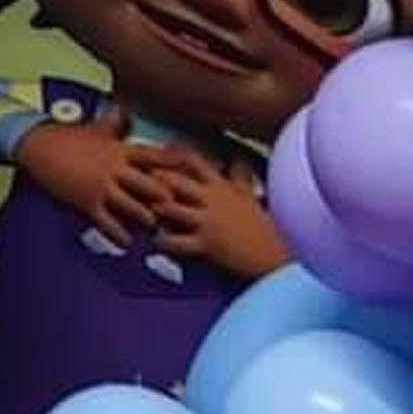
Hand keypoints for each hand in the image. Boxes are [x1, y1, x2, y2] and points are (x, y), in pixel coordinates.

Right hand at [14, 110, 164, 249]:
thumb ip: (114, 123)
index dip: (176, 167)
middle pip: (153, 187)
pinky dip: (121, 236)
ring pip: (135, 209)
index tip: (194, 175)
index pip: (155, 157)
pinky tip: (127, 242)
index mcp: (119, 150)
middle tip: (179, 213)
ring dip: (146, 221)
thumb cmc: (66, 136)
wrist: (37, 145)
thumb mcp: (94, 128)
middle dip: (168, 202)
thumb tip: (125, 111)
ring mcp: (101, 186)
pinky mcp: (87, 202)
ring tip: (154, 229)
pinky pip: (109, 224)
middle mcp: (115, 168)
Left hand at [139, 150, 288, 278]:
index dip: (167, 154)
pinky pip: (176, 242)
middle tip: (132, 185)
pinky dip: (161, 242)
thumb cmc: (264, 229)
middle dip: (150, 182)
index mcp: (220, 186)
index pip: (189, 159)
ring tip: (140, 215)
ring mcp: (208, 221)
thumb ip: (239, 177)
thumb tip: (238, 158)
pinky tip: (155, 242)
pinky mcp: (208, 244)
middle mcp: (211, 199)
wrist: (280, 259)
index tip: (148, 155)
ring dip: (151, 212)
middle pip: (171, 180)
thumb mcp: (250, 197)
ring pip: (168, 208)